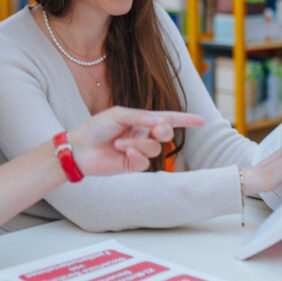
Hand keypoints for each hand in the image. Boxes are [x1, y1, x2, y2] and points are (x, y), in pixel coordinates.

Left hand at [66, 106, 203, 176]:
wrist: (79, 148)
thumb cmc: (96, 127)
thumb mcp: (119, 115)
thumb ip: (142, 117)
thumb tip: (163, 122)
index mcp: (141, 119)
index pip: (168, 118)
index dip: (185, 119)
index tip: (202, 120)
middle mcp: (142, 134)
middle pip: (166, 133)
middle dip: (164, 131)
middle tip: (156, 129)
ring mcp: (138, 150)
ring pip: (155, 148)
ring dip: (139, 145)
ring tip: (120, 144)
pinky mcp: (132, 165)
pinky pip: (145, 162)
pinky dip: (137, 156)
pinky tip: (124, 153)